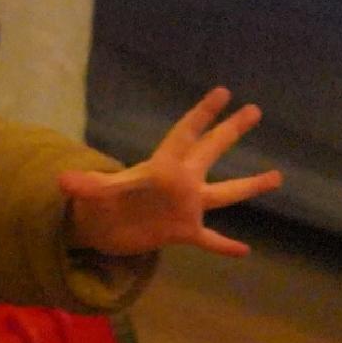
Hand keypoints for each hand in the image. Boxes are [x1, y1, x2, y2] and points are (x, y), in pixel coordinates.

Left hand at [59, 86, 283, 258]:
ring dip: (250, 186)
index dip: (202, 113)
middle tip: (254, 109)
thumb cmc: (100, 203)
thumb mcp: (97, 194)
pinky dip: (225, 245)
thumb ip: (88, 186)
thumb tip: (64, 182)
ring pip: (225, 193)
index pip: (186, 134)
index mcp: (163, 166)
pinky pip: (210, 239)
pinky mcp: (184, 231)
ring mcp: (186, 207)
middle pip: (210, 151)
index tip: (222, 92)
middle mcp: (181, 182)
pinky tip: (245, 251)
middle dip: (230, 130)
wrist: (100, 229)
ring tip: (277, 176)